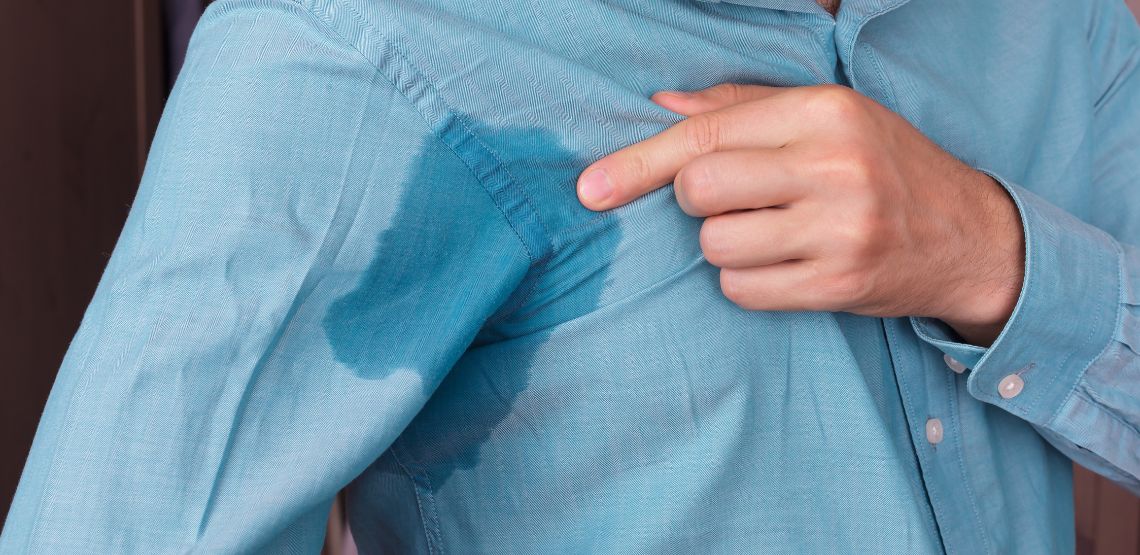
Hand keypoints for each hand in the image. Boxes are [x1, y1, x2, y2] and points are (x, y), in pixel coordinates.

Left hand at [575, 83, 1024, 345]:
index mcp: (824, 112)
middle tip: (736, 200)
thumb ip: (741, 109)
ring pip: (715, 245)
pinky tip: (783, 265)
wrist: (969, 234)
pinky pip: (741, 290)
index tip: (591, 189)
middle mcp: (833, 167)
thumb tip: (659, 107)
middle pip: (699, 191)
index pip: (706, 136)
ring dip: (724, 244)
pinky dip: (745, 281)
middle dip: (698, 201)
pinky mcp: (838, 285)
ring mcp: (840, 230)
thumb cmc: (882, 167)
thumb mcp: (826, 118)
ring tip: (771, 232)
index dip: (639, 163)